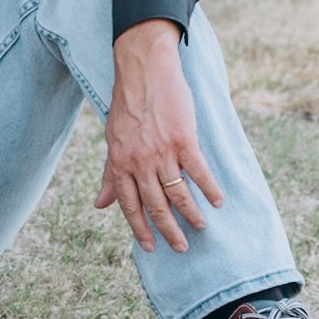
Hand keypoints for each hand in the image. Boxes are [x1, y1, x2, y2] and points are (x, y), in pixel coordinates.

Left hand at [95, 19, 221, 253]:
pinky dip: (210, 189)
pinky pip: (199, 172)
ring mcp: (162, 152)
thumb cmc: (127, 106)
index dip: (140, 229)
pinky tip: (218, 201)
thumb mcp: (112, 141)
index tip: (150, 248)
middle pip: (155, 206)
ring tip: (201, 227)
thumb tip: (100, 204)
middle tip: (181, 247)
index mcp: (120, 163)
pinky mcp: (184, 140)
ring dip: (191, 215)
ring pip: (178, 194)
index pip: (129, 206)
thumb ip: (109, 175)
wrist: (144, 71)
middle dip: (169, 231)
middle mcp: (139, 162)